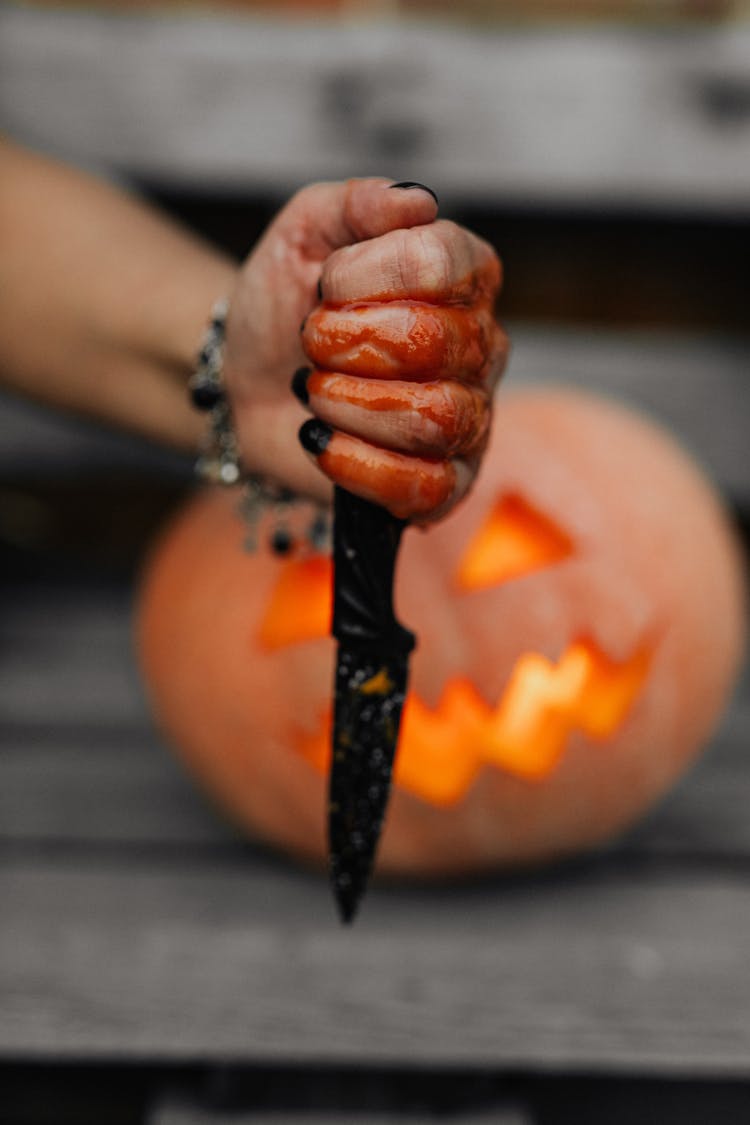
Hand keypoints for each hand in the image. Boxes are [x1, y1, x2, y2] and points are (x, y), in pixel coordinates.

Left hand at [223, 178, 506, 520]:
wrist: (245, 384)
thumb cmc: (283, 309)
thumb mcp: (302, 235)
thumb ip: (353, 204)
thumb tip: (417, 201)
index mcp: (463, 277)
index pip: (445, 263)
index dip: (370, 273)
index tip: (325, 283)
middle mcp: (479, 347)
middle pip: (437, 343)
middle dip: (350, 342)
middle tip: (311, 342)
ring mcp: (468, 420)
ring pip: (436, 417)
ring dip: (352, 403)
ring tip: (315, 393)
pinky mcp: (444, 484)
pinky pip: (426, 486)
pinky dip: (358, 464)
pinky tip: (322, 439)